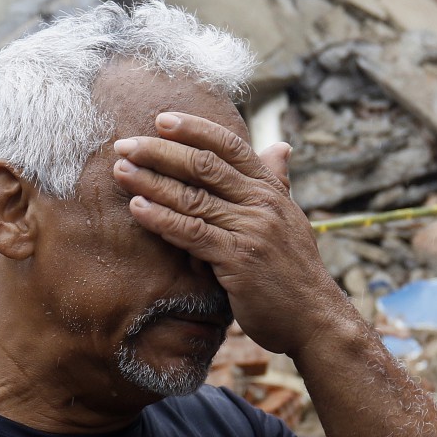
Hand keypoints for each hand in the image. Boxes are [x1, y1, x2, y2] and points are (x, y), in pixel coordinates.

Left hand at [112, 112, 347, 355]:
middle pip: (204, 165)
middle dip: (160, 151)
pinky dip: (162, 219)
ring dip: (152, 182)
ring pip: (193, 197)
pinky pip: (192, 233)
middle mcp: (262, 203)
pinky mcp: (238, 260)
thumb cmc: (294, 270)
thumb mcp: (290, 219)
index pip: (230, 146)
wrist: (315, 317)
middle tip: (125, 144)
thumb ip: (278, 183)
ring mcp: (251, 230)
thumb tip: (280, 146)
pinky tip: (138, 208)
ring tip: (121, 171)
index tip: (161, 119)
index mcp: (272, 189)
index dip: (194, 129)